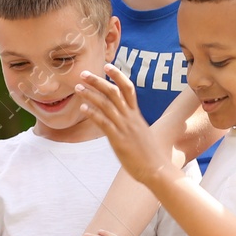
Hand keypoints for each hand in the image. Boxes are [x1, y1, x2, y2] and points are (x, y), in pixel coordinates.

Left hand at [74, 64, 172, 185]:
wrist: (157, 170)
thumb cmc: (149, 155)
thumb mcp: (141, 134)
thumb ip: (131, 125)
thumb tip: (122, 123)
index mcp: (136, 115)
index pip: (128, 88)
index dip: (118, 75)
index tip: (107, 66)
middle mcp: (130, 118)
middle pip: (114, 92)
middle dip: (98, 81)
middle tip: (83, 74)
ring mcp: (124, 128)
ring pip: (106, 105)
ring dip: (90, 94)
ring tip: (78, 88)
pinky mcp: (119, 140)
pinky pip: (104, 122)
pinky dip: (93, 113)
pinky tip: (83, 108)